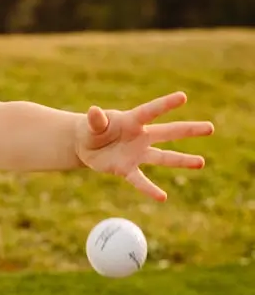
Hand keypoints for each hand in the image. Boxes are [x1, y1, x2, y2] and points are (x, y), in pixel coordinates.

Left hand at [75, 91, 213, 200]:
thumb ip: (96, 120)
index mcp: (132, 120)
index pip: (151, 111)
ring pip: (163, 157)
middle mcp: (140, 136)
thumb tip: (94, 111)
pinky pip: (140, 181)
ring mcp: (137, 154)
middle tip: (210, 127)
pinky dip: (150, 189)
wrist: (86, 145)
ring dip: (182, 160)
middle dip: (189, 130)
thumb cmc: (93, 129)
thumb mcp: (92, 124)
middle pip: (168, 132)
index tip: (183, 97)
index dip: (165, 104)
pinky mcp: (127, 169)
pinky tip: (162, 197)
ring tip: (201, 163)